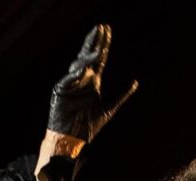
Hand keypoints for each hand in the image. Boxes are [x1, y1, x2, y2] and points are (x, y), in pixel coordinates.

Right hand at [46, 24, 138, 143]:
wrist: (71, 139)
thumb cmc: (87, 127)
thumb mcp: (109, 109)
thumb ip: (122, 95)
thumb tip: (135, 82)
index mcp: (93, 82)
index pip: (99, 59)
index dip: (103, 44)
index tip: (106, 29)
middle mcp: (82, 80)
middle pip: (88, 56)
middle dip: (94, 42)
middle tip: (101, 27)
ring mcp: (70, 83)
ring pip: (79, 65)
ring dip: (88, 58)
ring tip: (98, 51)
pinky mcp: (60, 90)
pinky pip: (69, 79)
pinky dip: (76, 73)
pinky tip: (84, 68)